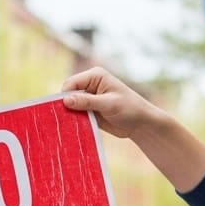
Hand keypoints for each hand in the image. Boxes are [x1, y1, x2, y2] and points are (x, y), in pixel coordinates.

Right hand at [61, 67, 204, 192]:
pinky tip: (73, 129)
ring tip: (67, 126)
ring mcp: (89, 99)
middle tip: (64, 120)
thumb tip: (65, 100)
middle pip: (68, 94)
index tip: (63, 110)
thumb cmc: (130, 108)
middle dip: (66, 106)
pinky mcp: (89, 111)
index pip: (71, 83)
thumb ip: (87, 102)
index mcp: (94, 76)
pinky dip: (74, 121)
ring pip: (70, 106)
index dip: (65, 96)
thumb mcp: (109, 104)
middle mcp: (90, 85)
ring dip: (70, 115)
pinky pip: (76, 115)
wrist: (141, 124)